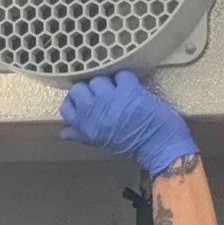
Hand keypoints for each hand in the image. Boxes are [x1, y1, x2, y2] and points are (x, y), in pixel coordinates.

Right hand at [59, 72, 197, 178]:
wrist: (160, 148)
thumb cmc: (132, 149)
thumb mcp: (103, 144)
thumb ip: (82, 135)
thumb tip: (63, 133)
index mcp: (87, 126)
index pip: (66, 107)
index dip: (74, 101)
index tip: (84, 100)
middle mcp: (95, 111)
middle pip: (78, 88)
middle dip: (88, 89)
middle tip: (101, 94)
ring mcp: (112, 98)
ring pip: (98, 79)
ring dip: (107, 83)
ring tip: (117, 90)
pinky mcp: (129, 90)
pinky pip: (121, 75)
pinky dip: (126, 78)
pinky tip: (131, 87)